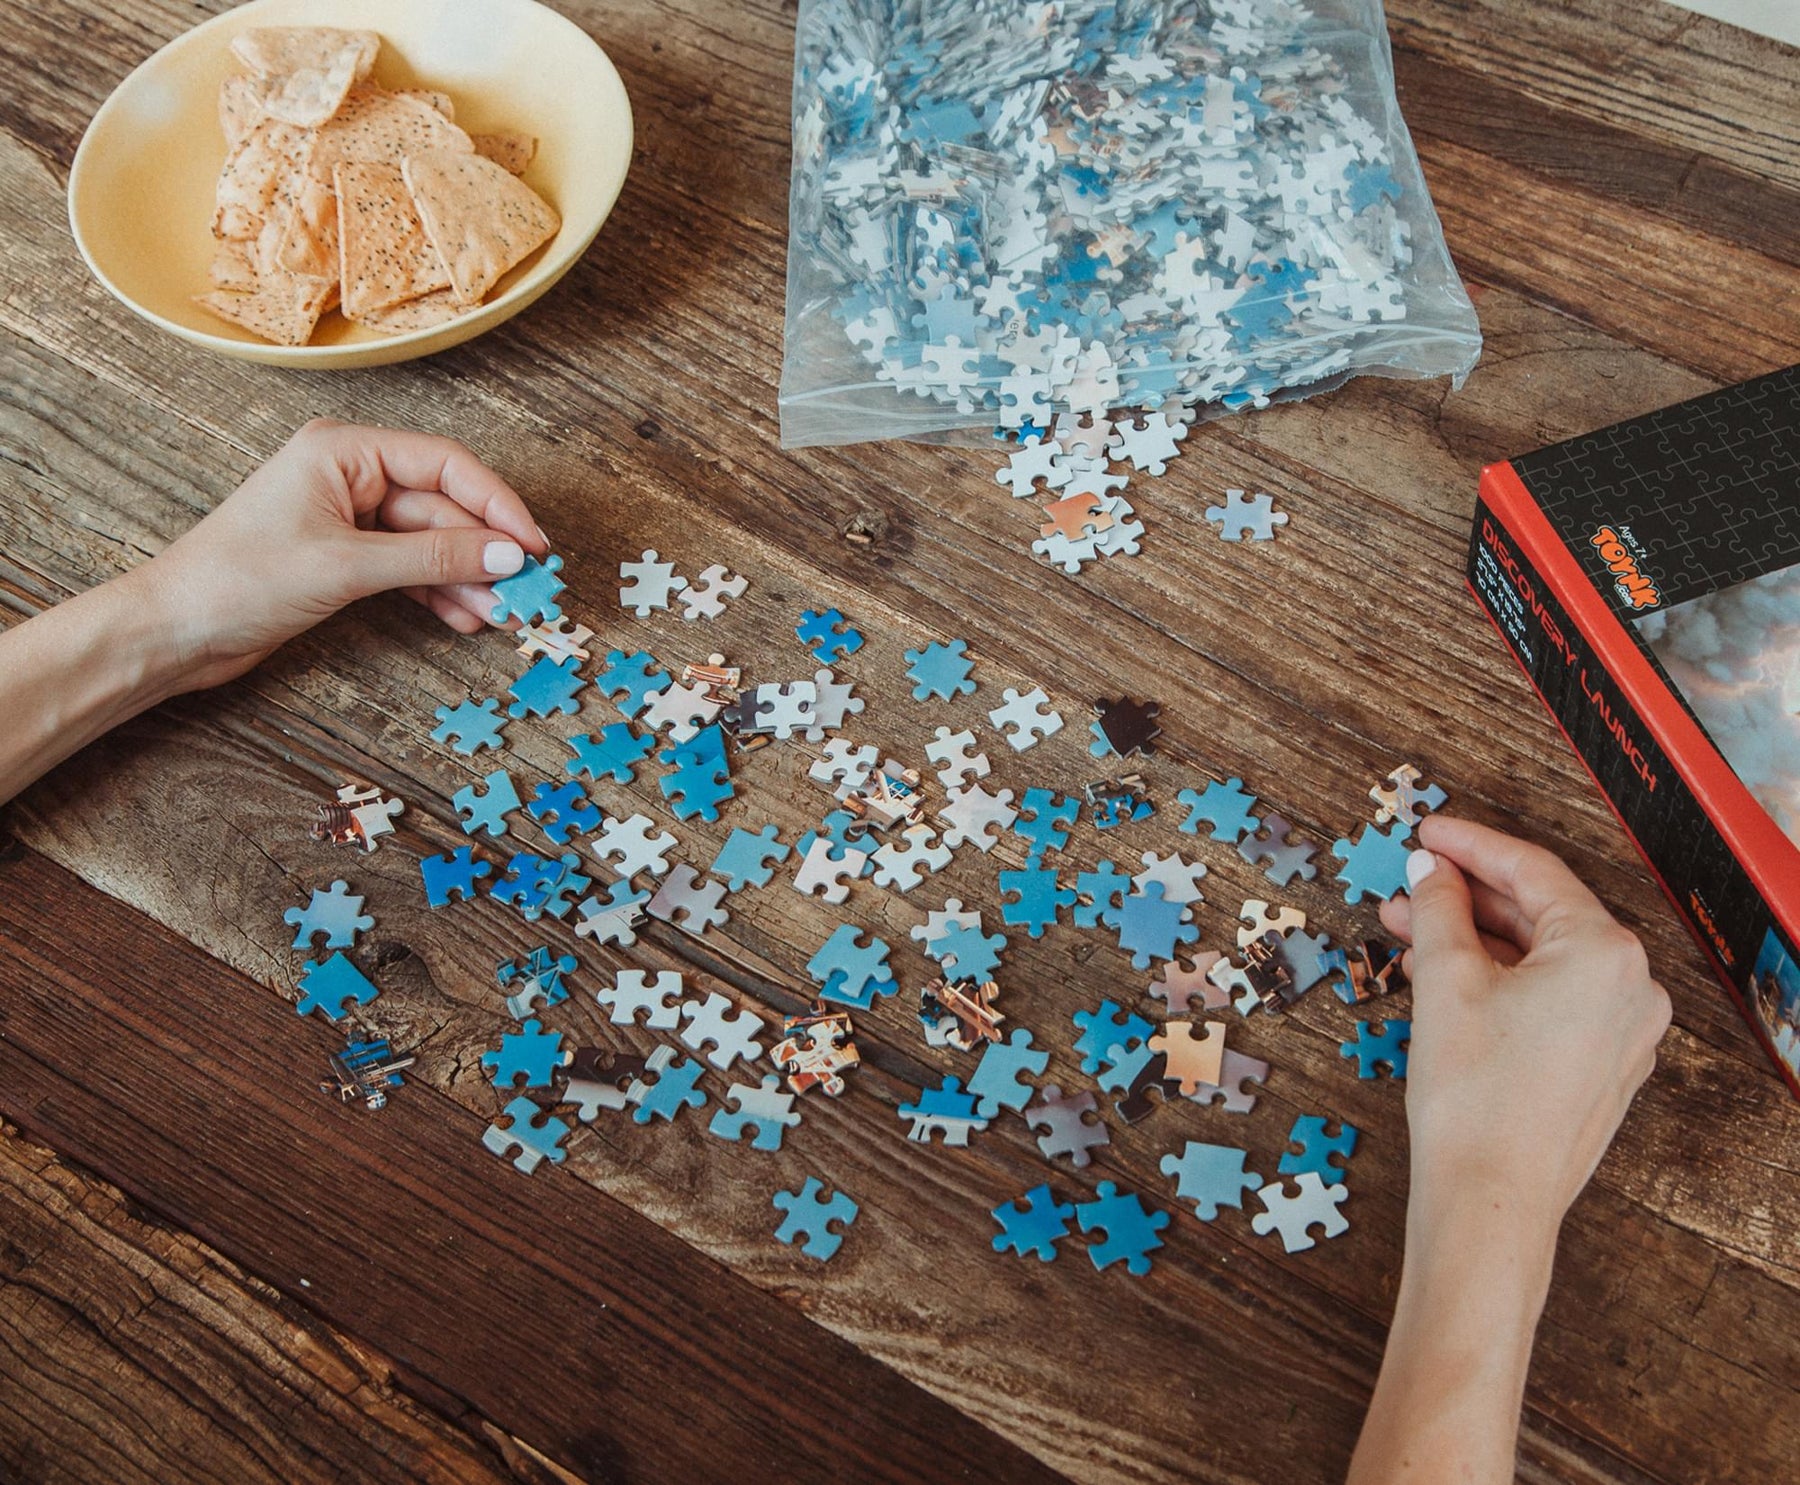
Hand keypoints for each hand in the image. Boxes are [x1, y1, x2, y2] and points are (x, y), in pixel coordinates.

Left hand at [133, 418, 547, 691]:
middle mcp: (351, 474)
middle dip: (485, 552)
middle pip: (443, 507)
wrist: (175, 630)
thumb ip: (432, 558)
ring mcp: (350, 517)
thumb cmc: (238, 580)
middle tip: (526, 592)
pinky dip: (439, 592)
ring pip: (431, 543)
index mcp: (344, 449)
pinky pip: (411, 568)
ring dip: (468, 579)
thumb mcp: (346, 566)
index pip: (445, 464)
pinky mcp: (347, 558)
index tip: (534, 546)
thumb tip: (508, 556)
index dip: (497, 504)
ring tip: (500, 617)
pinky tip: (465, 618)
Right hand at [1379, 815, 1671, 1230]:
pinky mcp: (1602, 1067)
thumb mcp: (1445, 981)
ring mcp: (1622, 1033)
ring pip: (1541, 960)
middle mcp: (1631, 989)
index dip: (1470, 846)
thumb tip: (1432, 872)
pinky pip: (1550, 1000)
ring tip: (1406, 932)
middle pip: (1540, 915)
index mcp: (1605, 954)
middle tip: (1410, 883)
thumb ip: (1439, 910)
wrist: (1490, 1200)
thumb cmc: (1475, 1098)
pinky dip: (1499, 981)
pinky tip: (1442, 977)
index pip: (1532, 872)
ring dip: (1475, 940)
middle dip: (1466, 897)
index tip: (1427, 836)